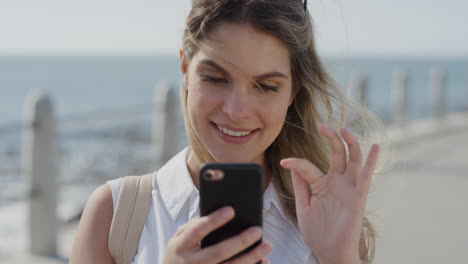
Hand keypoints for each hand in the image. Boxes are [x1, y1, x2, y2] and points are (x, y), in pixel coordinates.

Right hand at [163, 206, 271, 263]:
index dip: (214, 220)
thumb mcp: (179, 239)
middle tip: (258, 230)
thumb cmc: (180, 254)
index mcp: (181, 246)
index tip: (231, 210)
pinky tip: (262, 262)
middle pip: (218, 252)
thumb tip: (220, 213)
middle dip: (240, 241)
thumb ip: (194, 227)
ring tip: (267, 246)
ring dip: (251, 258)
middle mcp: (191, 263)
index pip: (198, 230)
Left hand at [280, 125, 378, 263]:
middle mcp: (336, 183)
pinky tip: (375, 147)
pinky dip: (371, 162)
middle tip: (322, 125)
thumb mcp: (304, 207)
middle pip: (336, 154)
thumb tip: (293, 167)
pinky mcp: (358, 198)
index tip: (284, 162)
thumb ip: (301, 187)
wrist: (329, 253)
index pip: (308, 166)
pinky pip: (366, 177)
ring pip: (352, 160)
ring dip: (349, 143)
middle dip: (330, 138)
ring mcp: (348, 189)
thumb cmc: (317, 234)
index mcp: (321, 185)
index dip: (296, 163)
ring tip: (342, 129)